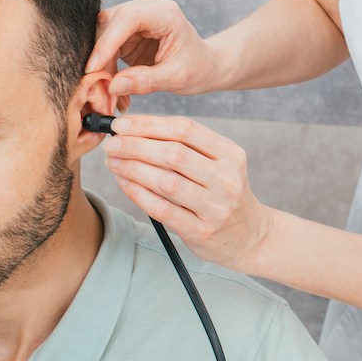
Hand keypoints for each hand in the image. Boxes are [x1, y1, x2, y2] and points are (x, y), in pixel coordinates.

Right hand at [85, 0, 220, 97]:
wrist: (204, 65)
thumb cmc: (197, 68)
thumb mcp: (176, 78)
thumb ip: (146, 81)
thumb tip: (114, 86)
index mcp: (166, 14)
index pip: (128, 18)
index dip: (107, 42)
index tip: (94, 68)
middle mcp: (148, 7)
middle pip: (110, 23)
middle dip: (101, 57)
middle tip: (100, 88)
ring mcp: (136, 16)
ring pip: (102, 33)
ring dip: (101, 63)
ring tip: (109, 92)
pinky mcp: (127, 30)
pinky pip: (106, 44)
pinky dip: (105, 65)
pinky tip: (112, 85)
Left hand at [102, 114, 271, 271]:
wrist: (250, 236)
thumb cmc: (223, 193)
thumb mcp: (218, 164)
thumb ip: (186, 147)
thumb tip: (134, 130)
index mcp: (230, 154)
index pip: (185, 130)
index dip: (149, 124)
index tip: (122, 124)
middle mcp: (226, 178)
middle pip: (173, 154)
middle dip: (135, 146)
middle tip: (111, 144)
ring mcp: (215, 207)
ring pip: (166, 182)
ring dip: (132, 169)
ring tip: (113, 161)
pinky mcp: (201, 231)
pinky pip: (163, 210)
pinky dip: (138, 194)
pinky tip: (124, 183)